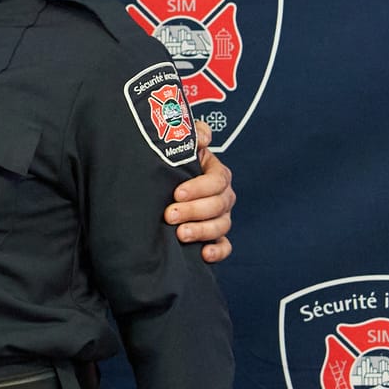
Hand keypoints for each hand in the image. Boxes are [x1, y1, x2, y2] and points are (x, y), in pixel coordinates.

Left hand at [166, 123, 234, 262]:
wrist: (163, 184)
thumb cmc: (173, 163)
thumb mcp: (182, 144)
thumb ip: (193, 134)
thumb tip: (203, 138)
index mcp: (216, 174)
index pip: (217, 181)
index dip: (199, 188)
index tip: (177, 193)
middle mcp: (223, 196)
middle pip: (218, 205)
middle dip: (194, 211)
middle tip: (170, 215)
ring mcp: (221, 218)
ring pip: (221, 226)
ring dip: (202, 231)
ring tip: (180, 234)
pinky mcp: (216, 238)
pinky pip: (224, 247)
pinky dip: (217, 251)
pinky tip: (204, 254)